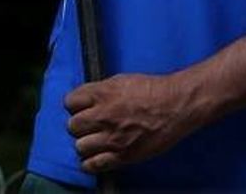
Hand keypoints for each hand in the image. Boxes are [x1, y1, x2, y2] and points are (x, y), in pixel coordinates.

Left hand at [63, 73, 193, 174]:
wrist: (175, 105)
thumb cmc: (152, 90)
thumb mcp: (121, 80)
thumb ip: (100, 90)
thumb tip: (87, 99)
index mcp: (102, 94)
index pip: (70, 102)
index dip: (74, 105)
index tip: (80, 108)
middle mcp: (103, 116)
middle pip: (72, 126)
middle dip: (79, 125)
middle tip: (89, 125)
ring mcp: (112, 138)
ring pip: (80, 146)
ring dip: (85, 144)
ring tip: (94, 141)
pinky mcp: (123, 155)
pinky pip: (94, 165)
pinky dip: (90, 163)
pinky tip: (94, 158)